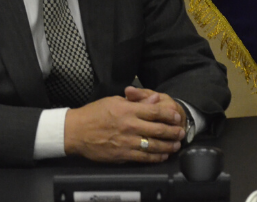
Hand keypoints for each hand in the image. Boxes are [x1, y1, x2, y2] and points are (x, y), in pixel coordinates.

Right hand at [64, 93, 185, 162]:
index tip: (177, 116)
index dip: (169, 115)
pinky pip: (143, 157)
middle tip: (181, 132)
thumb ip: (136, 101)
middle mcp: (130, 126)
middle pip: (158, 130)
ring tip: (176, 145)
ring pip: (153, 146)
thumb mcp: (115, 100)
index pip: (155, 111)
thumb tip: (154, 99)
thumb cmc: (94, 113)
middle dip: (173, 132)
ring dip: (168, 146)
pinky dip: (155, 157)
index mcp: (128, 110)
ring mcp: (126, 142)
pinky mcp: (122, 155)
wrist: (75, 131)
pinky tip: (162, 156)